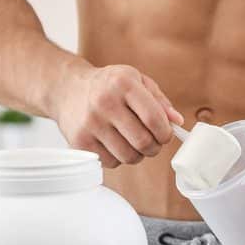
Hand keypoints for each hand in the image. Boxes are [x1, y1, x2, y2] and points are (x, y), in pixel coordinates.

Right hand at [51, 64, 183, 167]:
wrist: (67, 89)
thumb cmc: (108, 85)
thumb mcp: (136, 81)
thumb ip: (159, 101)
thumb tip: (177, 122)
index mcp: (123, 83)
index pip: (154, 118)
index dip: (166, 133)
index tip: (166, 135)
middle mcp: (105, 102)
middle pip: (143, 142)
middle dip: (154, 147)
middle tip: (152, 143)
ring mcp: (90, 123)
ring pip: (129, 156)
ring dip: (138, 154)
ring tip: (133, 143)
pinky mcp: (80, 141)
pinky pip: (111, 163)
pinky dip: (118, 158)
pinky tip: (114, 144)